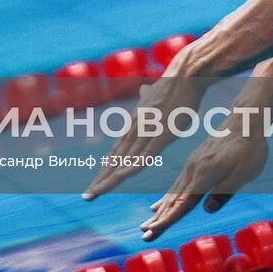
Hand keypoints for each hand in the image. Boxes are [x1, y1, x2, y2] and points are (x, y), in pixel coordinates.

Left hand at [84, 47, 210, 199]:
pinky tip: (123, 177)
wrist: (184, 75)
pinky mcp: (161, 133)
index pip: (116, 153)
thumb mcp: (156, 96)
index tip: (96, 184)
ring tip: (97, 192)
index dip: (105, 170)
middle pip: (115, 160)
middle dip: (101, 179)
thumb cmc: (174, 87)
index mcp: (134, 126)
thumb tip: (144, 89)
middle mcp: (135, 130)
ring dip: (110, 177)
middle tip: (88, 196)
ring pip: (125, 160)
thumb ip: (147, 99)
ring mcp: (147, 132)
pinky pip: (146, 153)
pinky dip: (133, 166)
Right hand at [139, 131, 267, 240]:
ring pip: (172, 194)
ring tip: (146, 226)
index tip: (153, 230)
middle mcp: (193, 170)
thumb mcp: (244, 171)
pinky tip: (157, 207)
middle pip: (173, 200)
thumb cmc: (249, 147)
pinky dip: (166, 199)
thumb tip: (207, 209)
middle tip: (143, 235)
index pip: (183, 201)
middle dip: (158, 220)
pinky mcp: (194, 164)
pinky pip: (177, 185)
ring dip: (159, 212)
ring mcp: (192, 166)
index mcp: (204, 173)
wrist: (244, 121)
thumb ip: (225, 190)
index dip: (168, 218)